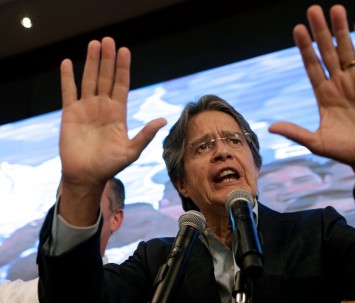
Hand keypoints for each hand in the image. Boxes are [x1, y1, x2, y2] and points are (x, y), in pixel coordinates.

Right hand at [59, 37, 165, 224]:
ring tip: (93, 44)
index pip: (122, 84)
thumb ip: (145, 135)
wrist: (87, 176)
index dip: (123, 68)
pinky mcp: (70, 114)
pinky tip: (68, 63)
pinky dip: (67, 77)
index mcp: (118, 113)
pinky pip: (68, 92)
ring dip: (91, 62)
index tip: (125, 51)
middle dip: (108, 59)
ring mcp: (86, 108)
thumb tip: (162, 120)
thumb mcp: (131, 150)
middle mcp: (103, 106)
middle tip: (108, 40)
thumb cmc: (110, 166)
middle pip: (106, 77)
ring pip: (89, 80)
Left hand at [269, 5, 354, 185]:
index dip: (305, 48)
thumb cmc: (344, 151)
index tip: (298, 29)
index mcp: (323, 95)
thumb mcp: (316, 143)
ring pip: (347, 51)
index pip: (312, 65)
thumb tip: (270, 128)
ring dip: (341, 31)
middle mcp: (338, 84)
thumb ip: (295, 133)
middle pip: (327, 52)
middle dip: (321, 32)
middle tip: (313, 10)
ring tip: (336, 10)